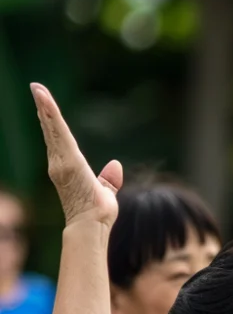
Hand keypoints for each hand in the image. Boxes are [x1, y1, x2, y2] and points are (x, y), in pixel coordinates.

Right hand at [30, 84, 121, 227]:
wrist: (93, 224)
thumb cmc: (98, 213)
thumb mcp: (105, 190)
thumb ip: (109, 179)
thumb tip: (116, 165)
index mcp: (68, 167)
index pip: (59, 140)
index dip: (51, 123)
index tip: (44, 106)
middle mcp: (59, 163)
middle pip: (51, 131)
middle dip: (44, 109)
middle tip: (36, 89)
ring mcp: (61, 161)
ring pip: (53, 129)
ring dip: (45, 108)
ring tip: (38, 89)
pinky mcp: (67, 160)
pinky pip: (59, 134)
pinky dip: (52, 117)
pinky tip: (45, 103)